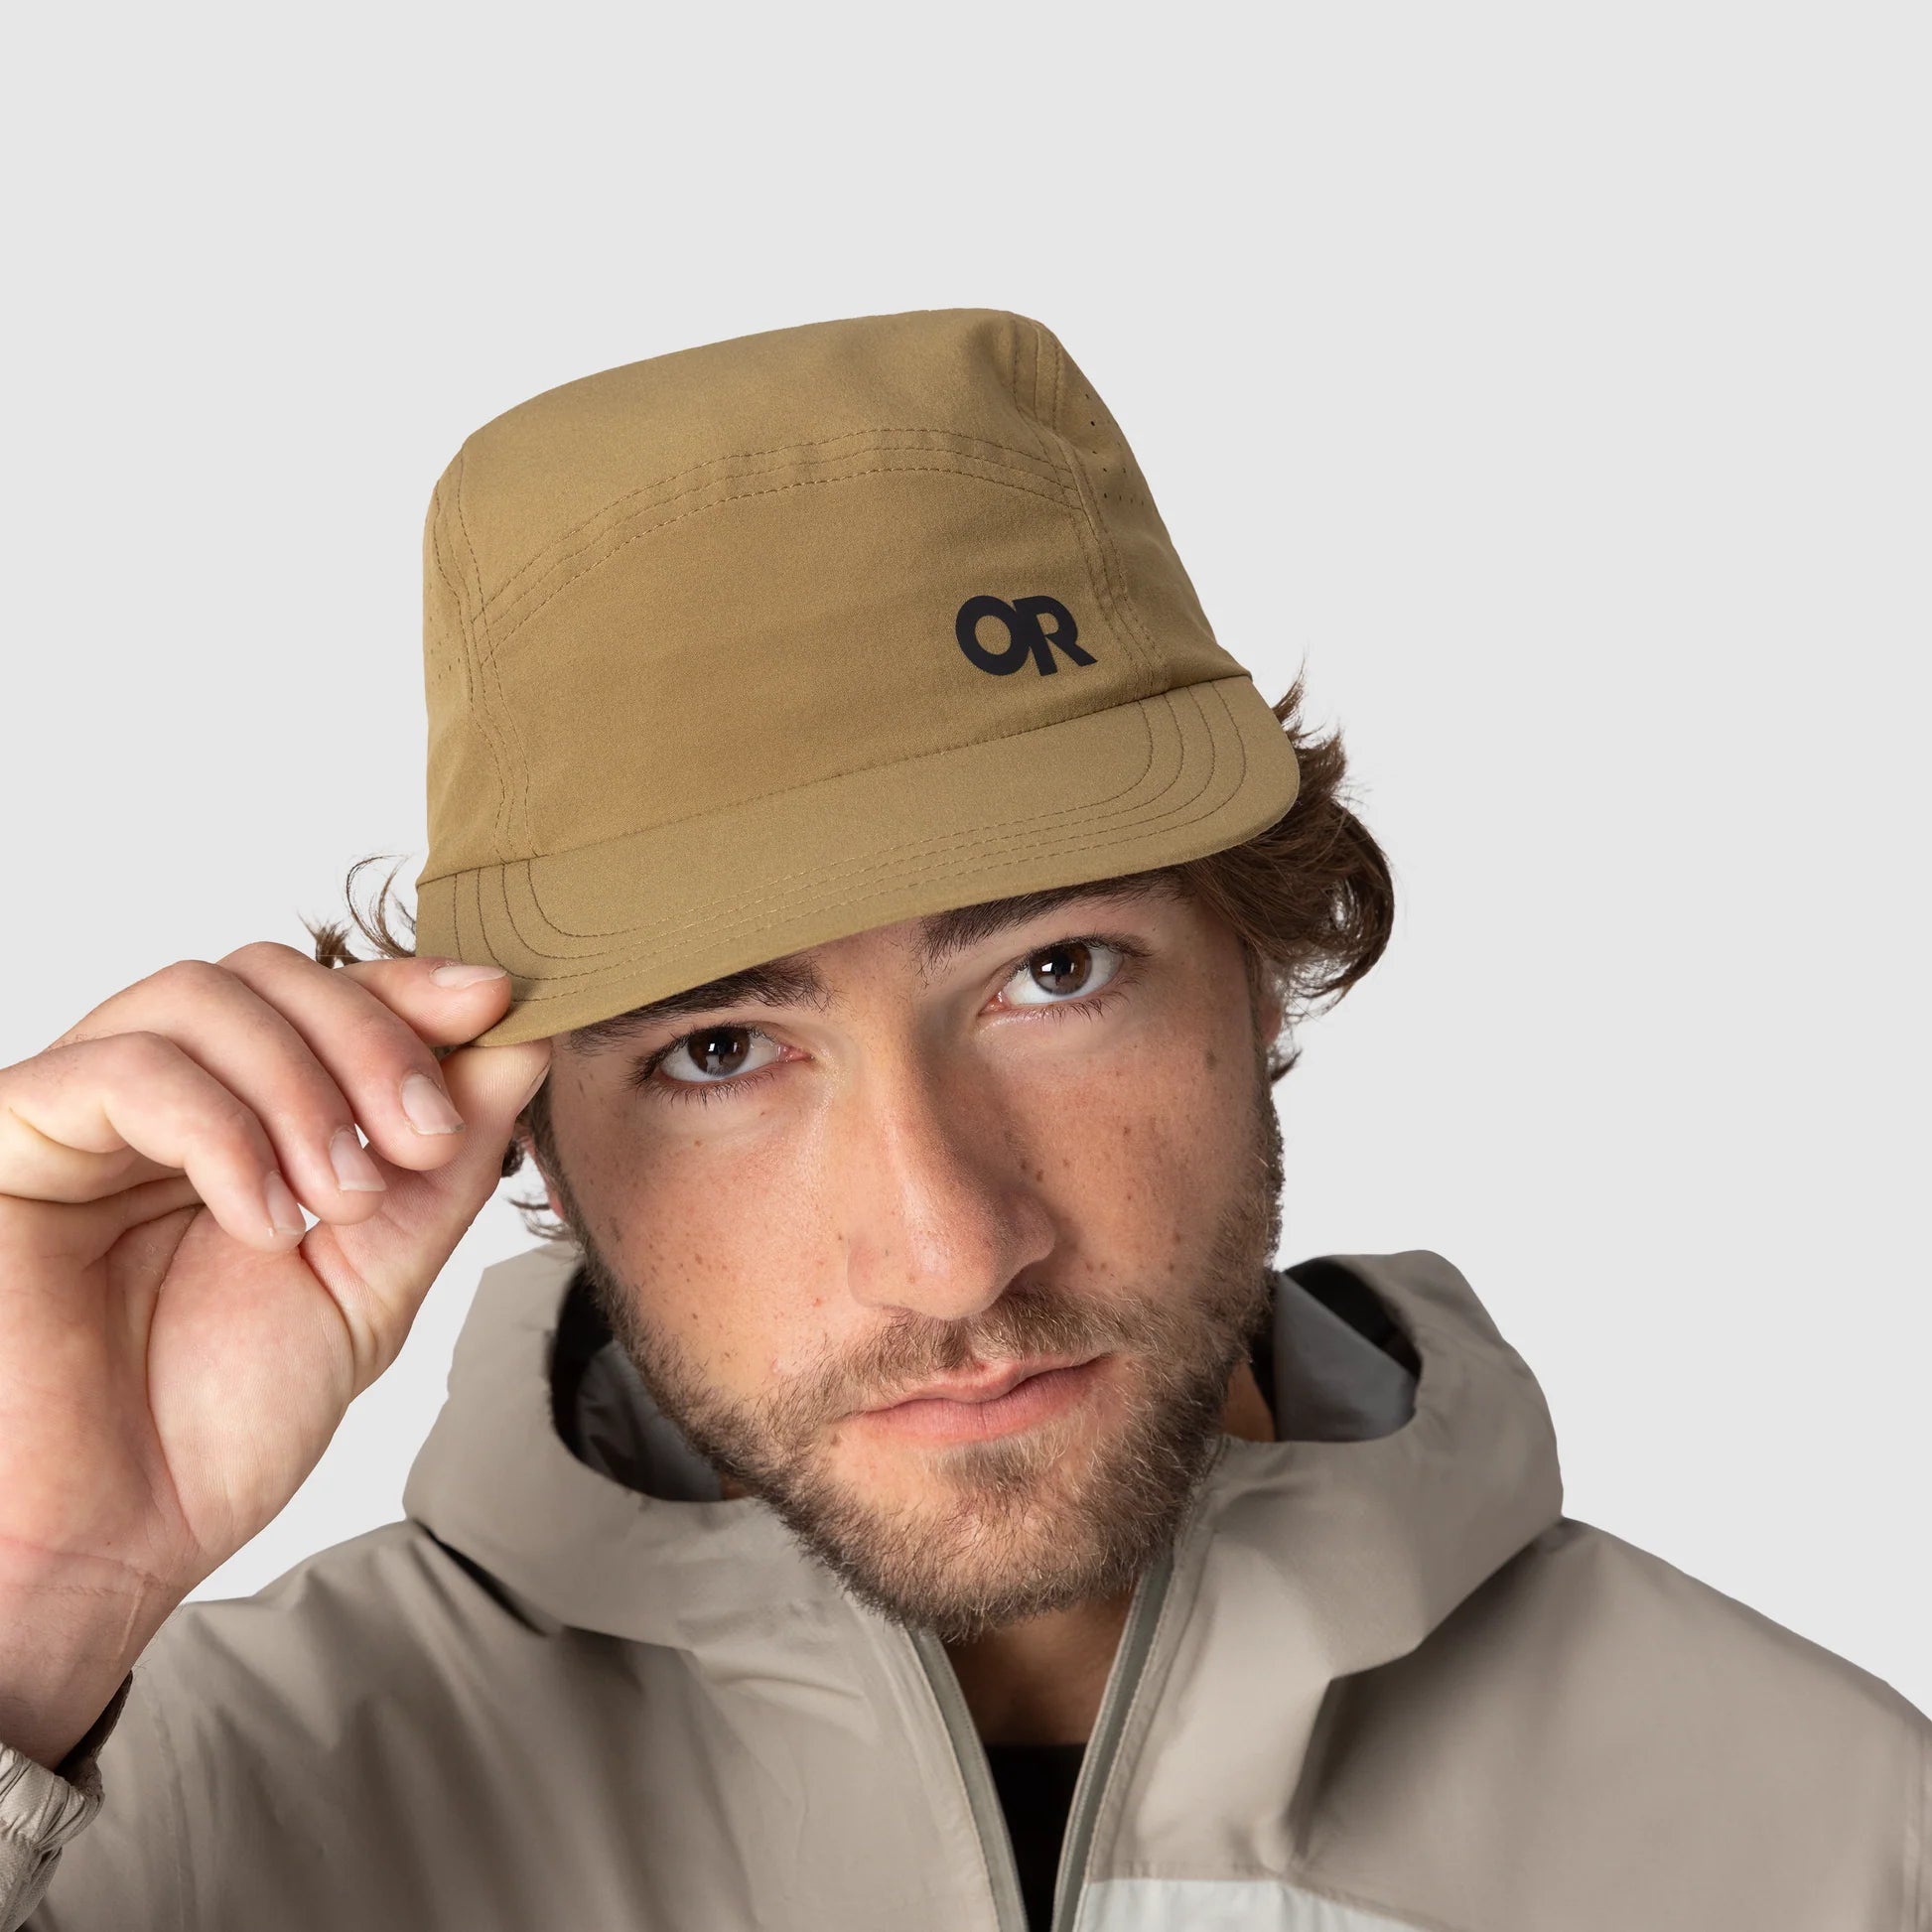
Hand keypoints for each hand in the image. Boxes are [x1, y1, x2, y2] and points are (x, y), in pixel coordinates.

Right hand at [0, 944, 546, 1767]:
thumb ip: (443, 1165)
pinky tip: (264, 1220)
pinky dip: (225, 1130)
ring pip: (203, 997)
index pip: (323, 998)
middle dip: (372, 1039)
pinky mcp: (15, 1139)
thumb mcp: (374, 1277)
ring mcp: (81, 1116)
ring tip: (341, 1199)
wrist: (105, 1546)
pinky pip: (128, 1070)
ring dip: (306, 1087)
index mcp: (241, 1122)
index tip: (496, 1004)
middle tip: (420, 1139)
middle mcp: (159, 1102)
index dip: (411, 988)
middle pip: (268, 972)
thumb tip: (518, 1042)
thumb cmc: (213, 1426)